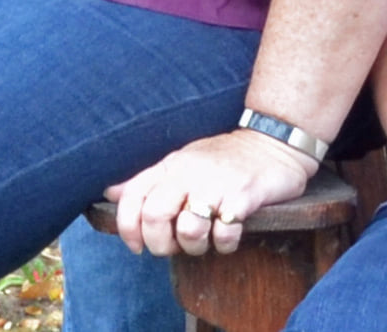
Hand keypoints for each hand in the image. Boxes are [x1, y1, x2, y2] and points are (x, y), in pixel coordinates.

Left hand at [107, 129, 314, 256]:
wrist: (275, 140)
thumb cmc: (225, 158)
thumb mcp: (183, 161)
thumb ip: (149, 180)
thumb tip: (111, 192)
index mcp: (172, 165)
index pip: (133, 197)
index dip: (128, 229)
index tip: (137, 246)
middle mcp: (190, 171)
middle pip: (155, 216)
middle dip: (161, 244)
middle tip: (176, 246)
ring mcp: (217, 182)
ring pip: (188, 229)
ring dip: (195, 246)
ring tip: (207, 239)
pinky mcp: (244, 194)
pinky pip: (224, 233)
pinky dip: (225, 243)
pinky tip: (230, 234)